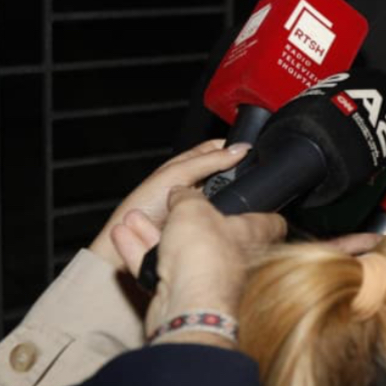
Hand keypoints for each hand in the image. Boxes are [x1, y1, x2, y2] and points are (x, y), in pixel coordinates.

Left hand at [89, 140, 249, 269]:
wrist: (133, 239)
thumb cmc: (144, 204)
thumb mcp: (177, 174)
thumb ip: (208, 161)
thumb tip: (240, 149)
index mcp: (187, 163)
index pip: (218, 148)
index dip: (233, 146)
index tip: (252, 150)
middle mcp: (196, 182)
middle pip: (226, 170)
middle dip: (238, 171)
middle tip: (251, 174)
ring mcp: (201, 202)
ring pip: (228, 192)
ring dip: (236, 193)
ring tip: (244, 194)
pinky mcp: (205, 220)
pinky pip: (225, 212)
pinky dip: (232, 211)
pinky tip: (236, 212)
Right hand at [111, 187, 285, 340]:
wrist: (185, 304)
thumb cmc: (203, 256)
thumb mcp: (193, 208)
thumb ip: (187, 196)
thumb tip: (181, 192)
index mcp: (252, 235)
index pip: (271, 222)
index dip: (260, 209)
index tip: (247, 200)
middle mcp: (234, 258)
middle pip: (214, 234)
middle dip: (187, 219)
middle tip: (171, 205)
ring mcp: (207, 278)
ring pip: (180, 250)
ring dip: (154, 233)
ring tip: (133, 216)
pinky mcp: (182, 295)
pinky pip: (160, 269)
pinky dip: (141, 253)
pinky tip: (122, 237)